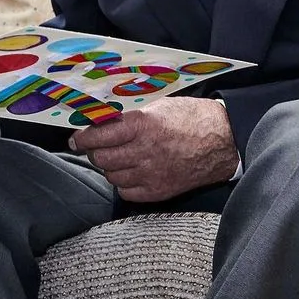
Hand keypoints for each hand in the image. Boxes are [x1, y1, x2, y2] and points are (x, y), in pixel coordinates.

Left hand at [69, 97, 238, 202]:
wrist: (222, 140)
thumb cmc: (190, 117)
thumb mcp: (157, 106)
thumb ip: (129, 114)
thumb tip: (101, 118)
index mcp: (142, 125)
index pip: (99, 135)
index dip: (82, 137)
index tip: (76, 138)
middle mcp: (144, 151)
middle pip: (101, 158)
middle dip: (92, 151)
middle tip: (93, 146)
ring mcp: (151, 174)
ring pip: (111, 176)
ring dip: (108, 166)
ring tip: (114, 157)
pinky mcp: (159, 191)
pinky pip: (126, 192)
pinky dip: (122, 183)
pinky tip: (128, 172)